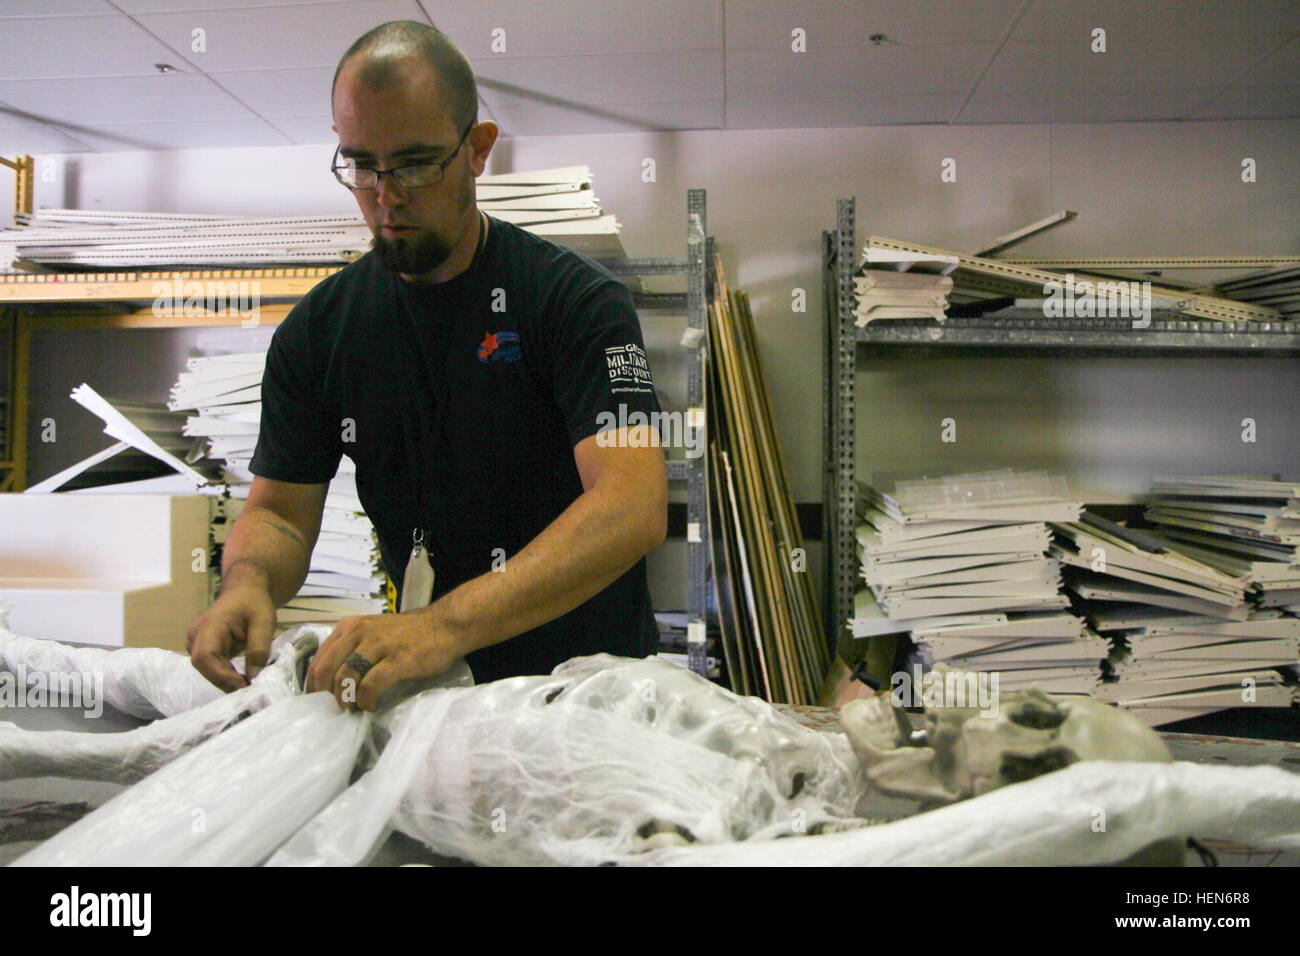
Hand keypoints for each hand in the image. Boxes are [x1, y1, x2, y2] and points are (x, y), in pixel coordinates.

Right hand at [186, 583, 276, 691]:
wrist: (245, 589)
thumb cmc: (254, 602)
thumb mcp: (264, 622)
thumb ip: (259, 649)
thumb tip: (254, 678)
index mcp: (210, 625)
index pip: (204, 656)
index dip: (221, 675)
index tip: (243, 684)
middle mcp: (196, 635)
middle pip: (203, 666)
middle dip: (225, 681)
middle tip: (250, 690)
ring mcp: (196, 642)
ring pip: (206, 669)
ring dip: (225, 680)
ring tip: (248, 685)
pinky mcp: (203, 648)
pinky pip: (211, 666)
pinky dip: (225, 675)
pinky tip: (242, 679)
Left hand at [305, 610, 462, 711]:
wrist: (446, 626)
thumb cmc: (409, 634)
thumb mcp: (373, 633)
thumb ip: (352, 649)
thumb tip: (332, 682)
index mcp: (349, 626)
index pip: (318, 659)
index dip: (314, 686)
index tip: (319, 703)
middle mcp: (359, 632)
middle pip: (325, 670)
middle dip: (327, 696)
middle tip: (336, 709)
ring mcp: (379, 645)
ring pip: (344, 677)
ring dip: (345, 700)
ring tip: (354, 709)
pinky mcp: (397, 660)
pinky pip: (370, 685)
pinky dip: (366, 701)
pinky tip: (371, 706)